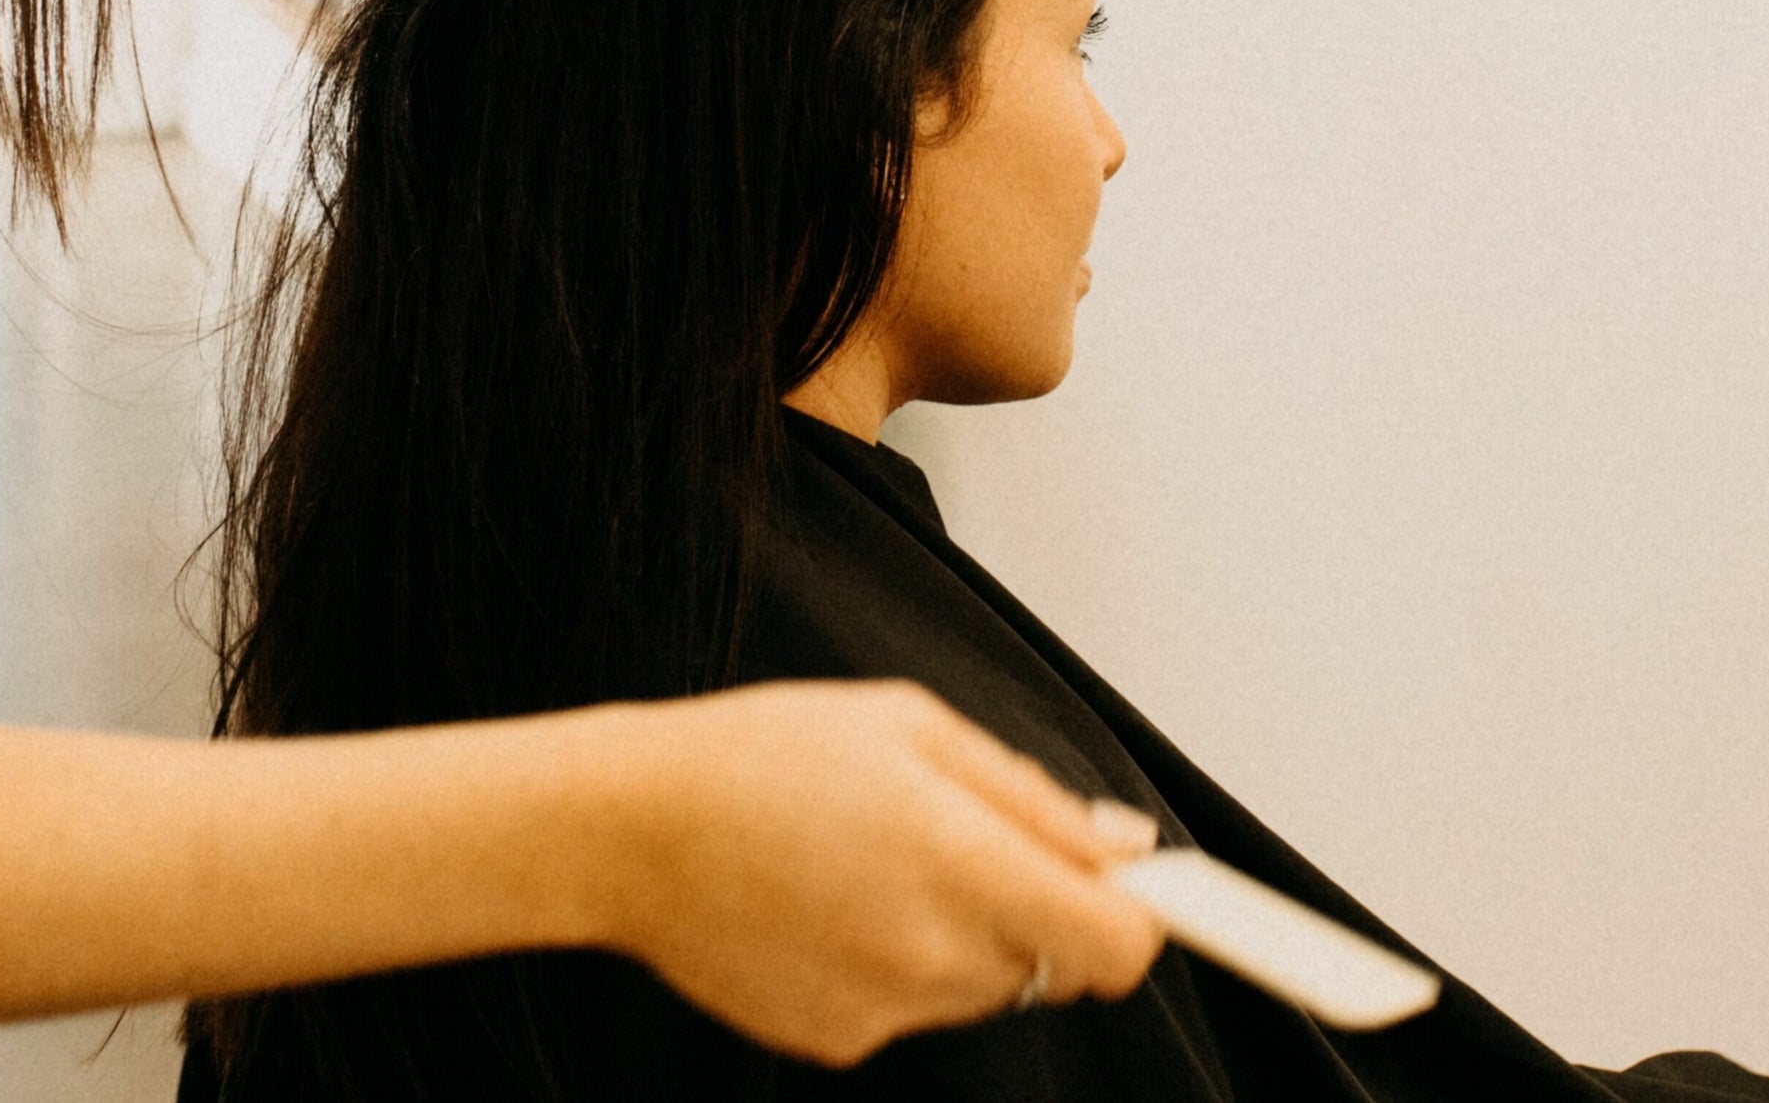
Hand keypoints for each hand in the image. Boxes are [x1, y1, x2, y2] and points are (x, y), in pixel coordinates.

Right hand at [590, 683, 1165, 1064]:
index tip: (1135, 892)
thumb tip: (1122, 847)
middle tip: (958, 838)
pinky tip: (832, 904)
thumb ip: (1030, 796)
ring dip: (968, 934)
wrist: (629, 829)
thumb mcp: (911, 726)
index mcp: (960, 862)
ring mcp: (885, 1010)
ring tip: (877, 862)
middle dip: (1036, 908)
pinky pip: (915, 1007)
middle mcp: (933, 955)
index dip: (1139, 919)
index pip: (1117, 946)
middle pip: (1054, 965)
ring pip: (986, 987)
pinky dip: (900, 964)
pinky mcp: (840, 1042)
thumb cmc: (763, 754)